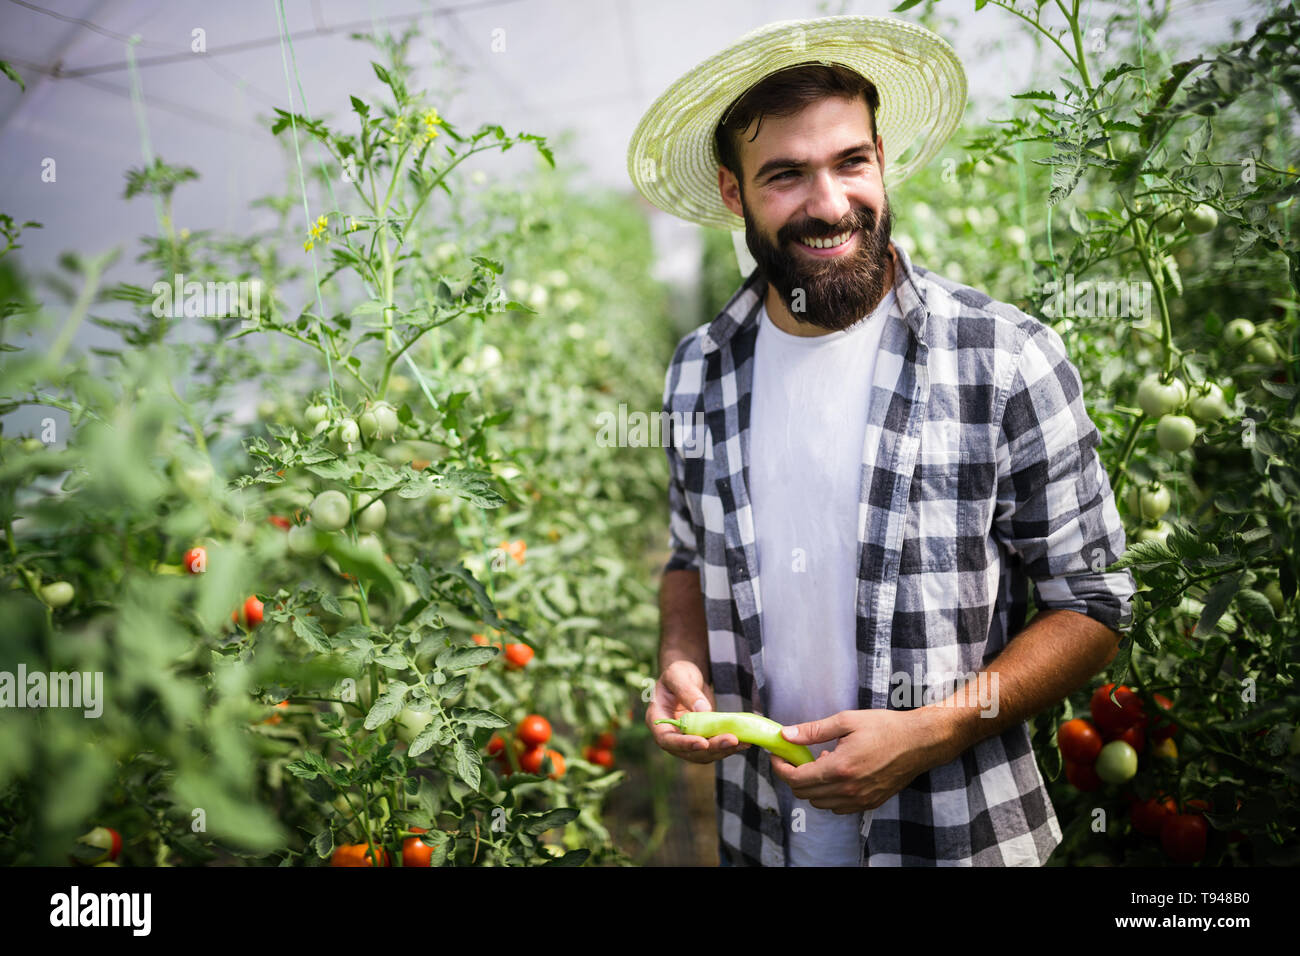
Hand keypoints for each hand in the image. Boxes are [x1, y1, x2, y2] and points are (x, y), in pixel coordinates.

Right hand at [646, 660, 750, 763]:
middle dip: (711, 747)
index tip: (703, 742)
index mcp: (656, 720)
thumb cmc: (678, 673)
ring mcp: (686, 740)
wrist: (687, 677)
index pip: (666, 739)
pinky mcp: (701, 739)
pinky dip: (728, 746)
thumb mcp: (678, 675)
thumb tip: (703, 710)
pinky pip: (714, 747)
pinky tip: (745, 740)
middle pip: (689, 751)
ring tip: (743, 741)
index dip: (684, 744)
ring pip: (704, 753)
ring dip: (723, 750)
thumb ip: (687, 691)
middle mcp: (670, 735)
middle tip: (732, 740)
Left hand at [769, 709, 938, 813]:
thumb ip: (813, 731)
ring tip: (823, 762)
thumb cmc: (885, 727)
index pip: (797, 779)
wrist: (919, 742)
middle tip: (797, 757)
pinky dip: (830, 794)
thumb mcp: (846, 721)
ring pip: (820, 803)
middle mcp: (848, 789)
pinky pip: (838, 807)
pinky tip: (838, 774)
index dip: (781, 768)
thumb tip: (786, 735)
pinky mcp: (870, 803)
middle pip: (804, 794)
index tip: (778, 756)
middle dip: (794, 776)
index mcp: (840, 768)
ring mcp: (860, 799)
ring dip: (813, 786)